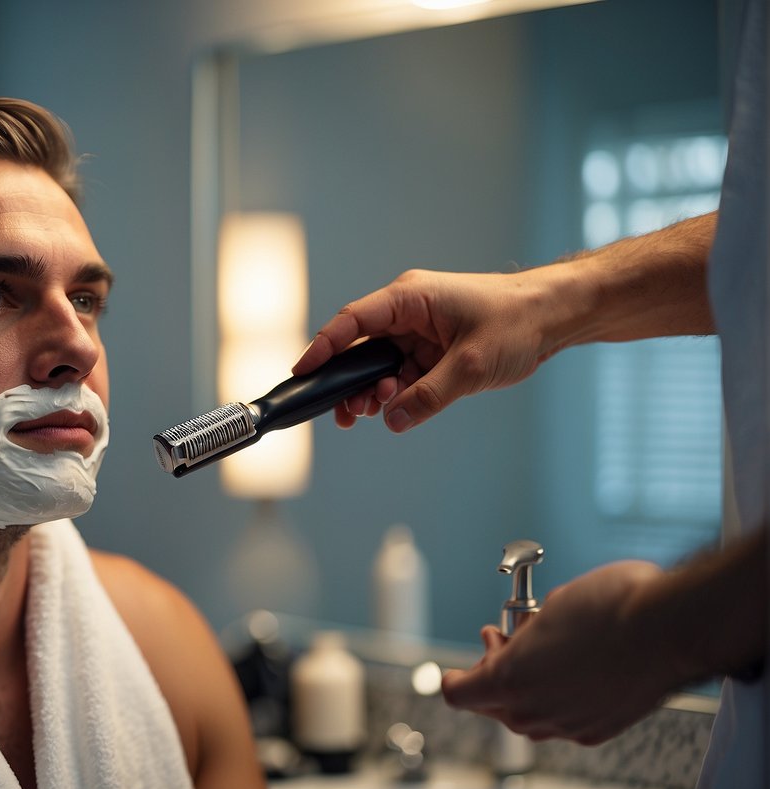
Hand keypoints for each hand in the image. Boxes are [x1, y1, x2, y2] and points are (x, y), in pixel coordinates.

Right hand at [293, 268, 562, 432]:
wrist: (555, 316)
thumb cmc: (518, 320)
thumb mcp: (472, 364)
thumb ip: (429, 395)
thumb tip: (392, 420)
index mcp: (410, 298)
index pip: (352, 322)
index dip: (323, 347)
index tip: (302, 373)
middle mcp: (408, 312)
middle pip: (360, 348)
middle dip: (350, 382)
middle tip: (346, 415)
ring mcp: (419, 331)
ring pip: (379, 366)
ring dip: (374, 391)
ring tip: (375, 412)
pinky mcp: (431, 350)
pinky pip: (401, 374)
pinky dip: (396, 393)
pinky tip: (396, 408)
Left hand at [441, 560, 676, 744]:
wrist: (669, 626)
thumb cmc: (611, 606)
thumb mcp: (549, 606)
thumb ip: (525, 633)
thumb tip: (524, 637)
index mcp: (510, 679)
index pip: (459, 693)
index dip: (457, 674)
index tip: (464, 662)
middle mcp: (535, 710)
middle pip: (492, 706)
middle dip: (493, 673)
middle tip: (505, 642)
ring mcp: (568, 724)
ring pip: (528, 717)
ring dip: (524, 687)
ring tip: (539, 652)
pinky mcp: (599, 729)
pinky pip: (562, 721)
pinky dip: (557, 700)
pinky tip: (569, 672)